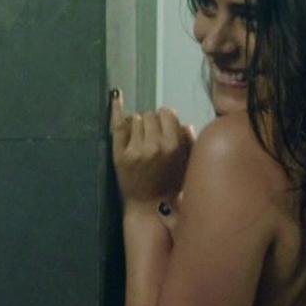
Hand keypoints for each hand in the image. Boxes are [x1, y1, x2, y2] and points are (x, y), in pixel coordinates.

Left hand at [109, 90, 195, 206]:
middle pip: (150, 115)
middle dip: (151, 122)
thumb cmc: (171, 185)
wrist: (149, 207)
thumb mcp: (187, 163)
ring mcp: (135, 150)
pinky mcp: (119, 155)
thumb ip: (188, 141)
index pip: (167, 113)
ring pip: (135, 119)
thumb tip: (182, 122)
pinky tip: (117, 98)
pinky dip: (118, 111)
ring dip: (138, 125)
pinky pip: (119, 125)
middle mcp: (154, 146)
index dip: (165, 118)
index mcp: (173, 146)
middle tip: (151, 136)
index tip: (164, 126)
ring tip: (141, 140)